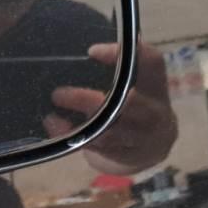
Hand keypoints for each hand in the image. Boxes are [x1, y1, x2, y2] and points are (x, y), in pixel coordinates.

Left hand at [44, 42, 178, 174]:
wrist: (156, 146)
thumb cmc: (139, 104)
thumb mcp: (140, 83)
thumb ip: (122, 68)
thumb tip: (87, 54)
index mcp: (156, 85)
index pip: (151, 63)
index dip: (122, 56)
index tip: (92, 52)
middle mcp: (154, 111)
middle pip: (125, 103)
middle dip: (87, 100)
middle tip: (57, 94)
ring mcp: (142, 137)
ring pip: (109, 131)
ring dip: (77, 125)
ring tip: (50, 118)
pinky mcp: (128, 155)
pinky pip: (100, 148)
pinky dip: (77, 139)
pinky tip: (57, 130)